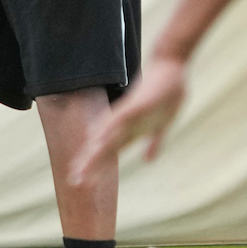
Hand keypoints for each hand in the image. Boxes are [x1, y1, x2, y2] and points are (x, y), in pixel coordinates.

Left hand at [73, 54, 186, 183]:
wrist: (172, 64)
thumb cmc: (168, 91)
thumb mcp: (164, 124)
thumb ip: (155, 142)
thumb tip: (147, 160)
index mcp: (132, 129)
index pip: (111, 152)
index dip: (98, 167)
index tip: (84, 183)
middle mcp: (125, 122)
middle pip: (105, 147)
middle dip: (91, 165)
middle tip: (74, 182)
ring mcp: (129, 113)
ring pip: (108, 136)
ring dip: (94, 152)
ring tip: (80, 167)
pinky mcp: (135, 103)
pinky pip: (119, 119)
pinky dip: (108, 129)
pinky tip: (97, 140)